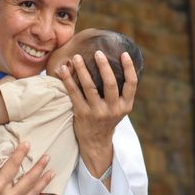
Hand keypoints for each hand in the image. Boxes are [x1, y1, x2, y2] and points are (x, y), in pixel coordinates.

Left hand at [58, 50, 137, 178]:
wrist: (95, 141)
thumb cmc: (108, 118)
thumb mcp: (120, 108)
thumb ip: (120, 92)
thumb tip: (117, 62)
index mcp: (125, 106)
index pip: (131, 84)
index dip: (129, 68)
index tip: (124, 54)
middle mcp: (113, 109)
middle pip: (110, 83)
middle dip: (104, 66)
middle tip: (98, 52)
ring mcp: (96, 112)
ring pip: (89, 87)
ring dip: (82, 70)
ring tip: (76, 57)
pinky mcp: (82, 114)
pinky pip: (74, 93)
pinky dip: (68, 80)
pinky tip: (62, 69)